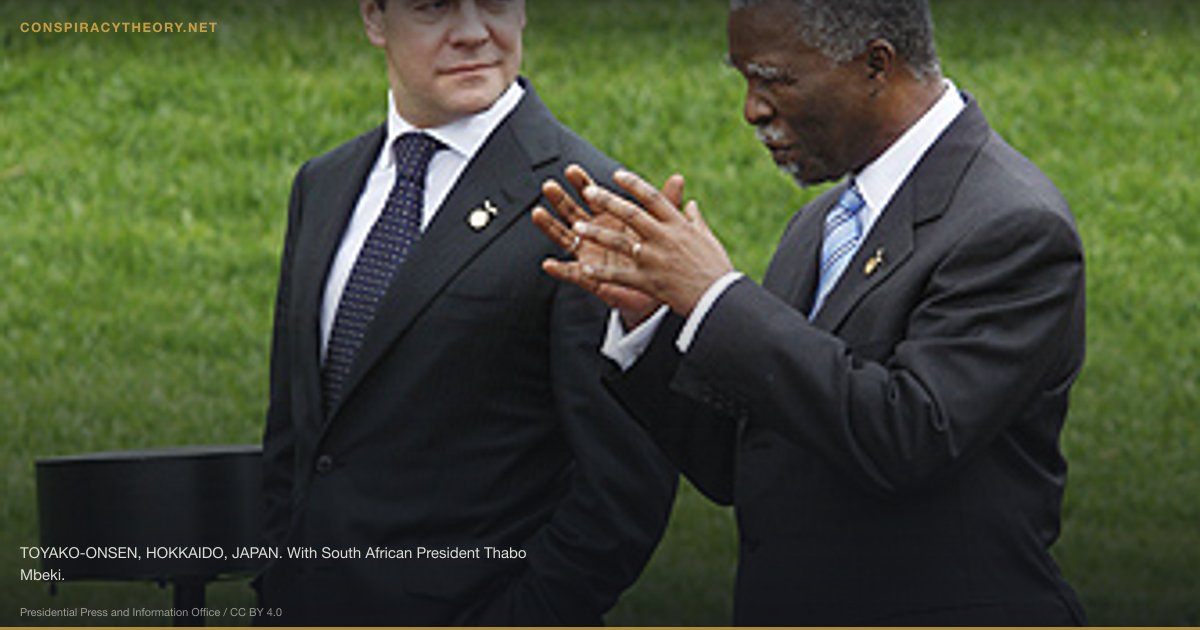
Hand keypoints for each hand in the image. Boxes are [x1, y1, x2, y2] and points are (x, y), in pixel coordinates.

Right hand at [532, 164, 683, 327]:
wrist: (662, 287)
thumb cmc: (659, 255)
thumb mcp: (663, 227)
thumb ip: (666, 204)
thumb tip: (679, 177)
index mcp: (610, 220)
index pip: (593, 198)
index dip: (582, 184)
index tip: (573, 170)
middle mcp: (596, 235)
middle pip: (573, 214)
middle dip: (560, 200)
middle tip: (549, 185)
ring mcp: (591, 256)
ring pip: (566, 239)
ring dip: (551, 227)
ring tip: (537, 213)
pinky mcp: (593, 278)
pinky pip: (574, 274)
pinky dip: (561, 270)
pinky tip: (547, 264)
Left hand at [541, 168, 733, 317]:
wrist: (719, 299)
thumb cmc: (716, 268)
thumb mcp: (707, 238)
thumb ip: (694, 219)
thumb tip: (690, 202)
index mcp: (678, 224)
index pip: (653, 197)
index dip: (634, 184)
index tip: (617, 174)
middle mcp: (665, 238)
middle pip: (631, 214)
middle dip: (608, 201)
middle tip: (588, 190)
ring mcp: (655, 259)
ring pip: (620, 242)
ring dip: (596, 234)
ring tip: (577, 227)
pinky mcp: (648, 281)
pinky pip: (619, 276)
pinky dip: (601, 273)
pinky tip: (584, 268)